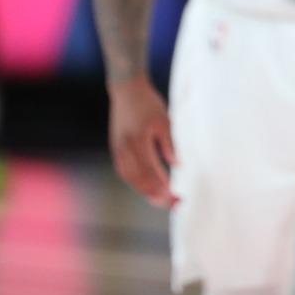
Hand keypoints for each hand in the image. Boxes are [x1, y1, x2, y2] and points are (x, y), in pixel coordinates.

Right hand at [107, 75, 177, 207]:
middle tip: (170, 204)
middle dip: (154, 194)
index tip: (174, 196)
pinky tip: (144, 186)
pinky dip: (134, 181)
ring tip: (158, 201)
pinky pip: (124, 170)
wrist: (126, 89)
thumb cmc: (148, 103)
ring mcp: (118, 148)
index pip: (151, 170)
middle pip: (139, 178)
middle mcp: (125, 148)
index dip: (162, 186)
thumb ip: (170, 144)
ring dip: (143, 190)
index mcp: (138, 141)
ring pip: (129, 177)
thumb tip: (178, 166)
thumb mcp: (164, 121)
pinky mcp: (115, 147)